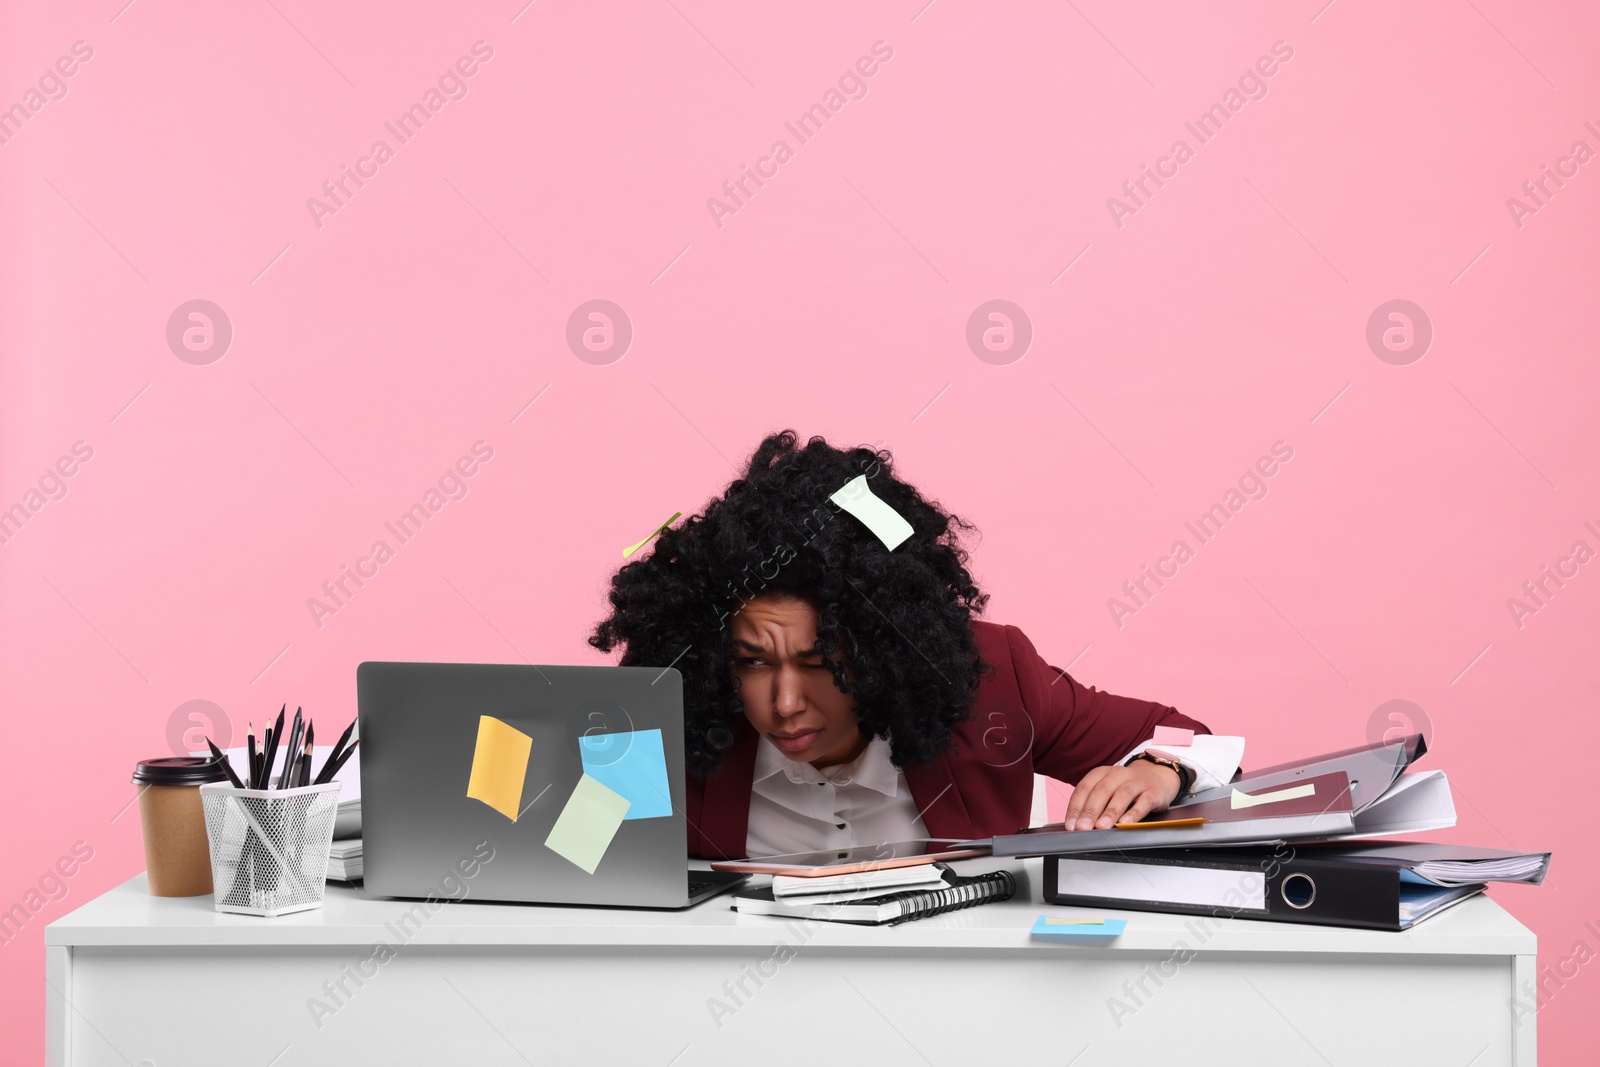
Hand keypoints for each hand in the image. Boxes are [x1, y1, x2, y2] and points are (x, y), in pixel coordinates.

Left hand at [1063, 760, 1181, 830]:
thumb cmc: (1126, 787)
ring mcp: (1136, 782)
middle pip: (1101, 791)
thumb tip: (1077, 825)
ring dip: (1110, 812)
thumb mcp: (1108, 790)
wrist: (1157, 776)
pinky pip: (1143, 802)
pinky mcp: (1152, 792)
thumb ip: (1094, 803)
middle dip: (1090, 811)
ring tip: (1101, 827)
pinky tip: (1126, 823)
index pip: (1084, 788)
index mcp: (1102, 773)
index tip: (1070, 825)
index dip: (1076, 807)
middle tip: (1082, 827)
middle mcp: (1117, 775)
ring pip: (1122, 795)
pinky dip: (1134, 813)